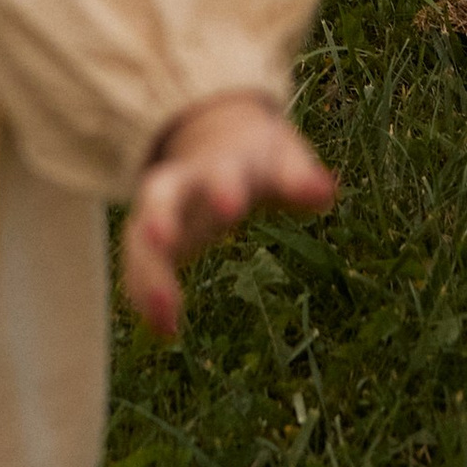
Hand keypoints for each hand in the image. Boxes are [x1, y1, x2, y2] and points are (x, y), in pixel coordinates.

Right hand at [119, 91, 335, 339]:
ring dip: (148, 274)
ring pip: (141, 237)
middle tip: (163, 242)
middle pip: (161, 195)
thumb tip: (327, 192)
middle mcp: (182, 183)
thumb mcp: (282, 158)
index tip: (232, 208)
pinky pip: (139, 267)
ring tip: (164, 319)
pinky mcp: (149, 237)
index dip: (225, 188)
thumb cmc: (257, 155)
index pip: (220, 172)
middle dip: (160, 219)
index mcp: (221, 163)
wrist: (214, 135)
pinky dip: (145, 296)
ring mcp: (160, 210)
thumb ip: (299, 177)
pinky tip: (162, 331)